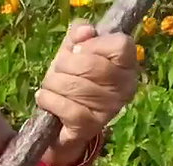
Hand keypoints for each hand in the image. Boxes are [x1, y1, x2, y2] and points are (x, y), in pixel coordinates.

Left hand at [36, 22, 139, 162]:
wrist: (63, 123)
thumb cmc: (73, 81)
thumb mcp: (74, 53)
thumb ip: (79, 36)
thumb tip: (85, 31)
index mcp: (127, 65)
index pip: (120, 45)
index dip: (93, 44)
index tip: (78, 50)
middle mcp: (125, 87)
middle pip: (91, 65)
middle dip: (64, 65)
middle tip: (58, 71)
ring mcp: (109, 108)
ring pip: (74, 86)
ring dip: (52, 83)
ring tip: (50, 86)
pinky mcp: (90, 126)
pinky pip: (66, 107)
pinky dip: (48, 100)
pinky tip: (45, 98)